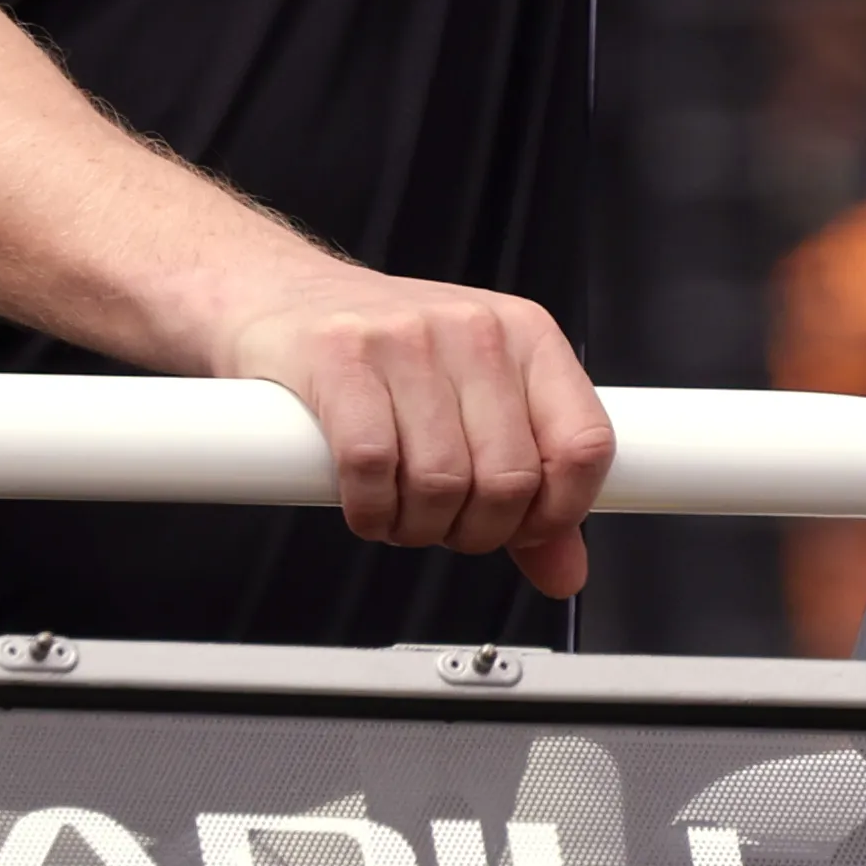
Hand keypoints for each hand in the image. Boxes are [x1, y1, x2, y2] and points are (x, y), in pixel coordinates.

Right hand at [218, 274, 614, 599]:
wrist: (280, 295)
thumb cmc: (385, 353)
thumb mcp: (474, 404)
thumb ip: (531, 489)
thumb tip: (564, 570)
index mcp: (526, 335)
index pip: (585, 444)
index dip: (559, 511)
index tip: (521, 529)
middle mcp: (474, 329)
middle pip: (509, 479)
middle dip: (475, 532)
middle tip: (444, 527)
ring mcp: (406, 338)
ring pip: (441, 481)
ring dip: (416, 528)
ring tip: (399, 514)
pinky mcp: (339, 355)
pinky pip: (372, 466)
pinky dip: (370, 511)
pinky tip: (365, 505)